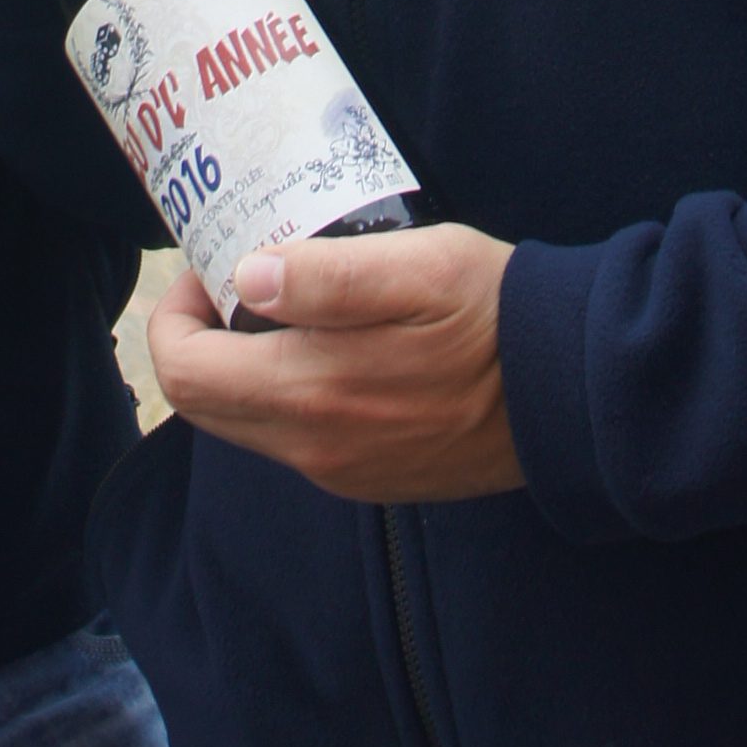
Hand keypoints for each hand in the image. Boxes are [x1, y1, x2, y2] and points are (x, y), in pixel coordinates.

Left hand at [149, 225, 522, 502]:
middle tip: (233, 283)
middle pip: (204, 407)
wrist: (569, 395)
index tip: (209, 269)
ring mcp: (340, 471)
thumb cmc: (494, 314)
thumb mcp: (419, 268)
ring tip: (282, 308)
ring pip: (246, 425)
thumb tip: (247, 278)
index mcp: (314, 393)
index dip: (177, 317)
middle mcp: (314, 448)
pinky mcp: (368, 478)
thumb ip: (329, 277)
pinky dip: (284, 393)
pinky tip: (330, 350)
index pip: (186, 374)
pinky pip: (293, 440)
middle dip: (199, 343)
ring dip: (241, 368)